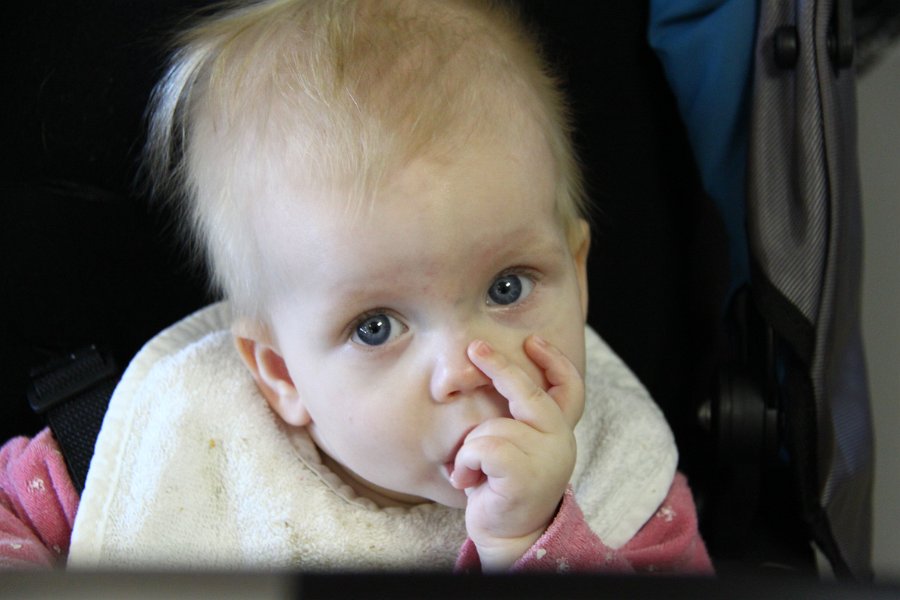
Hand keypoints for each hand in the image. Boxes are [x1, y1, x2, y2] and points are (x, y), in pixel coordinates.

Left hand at [449, 334, 583, 570]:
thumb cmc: (503, 486)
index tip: (533, 340)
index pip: (570, 388)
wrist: (508, 537)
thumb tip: (493, 370)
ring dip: (471, 449)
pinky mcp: (523, 474)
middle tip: (474, 347)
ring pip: (492, 427)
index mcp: (560, 431)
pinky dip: (466, 463)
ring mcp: (544, 457)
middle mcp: (560, 440)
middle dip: (499, 366)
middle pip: (528, 393)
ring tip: (473, 472)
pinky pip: (482, 448)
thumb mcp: (516, 445)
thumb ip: (516, 417)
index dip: (554, 361)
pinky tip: (469, 482)